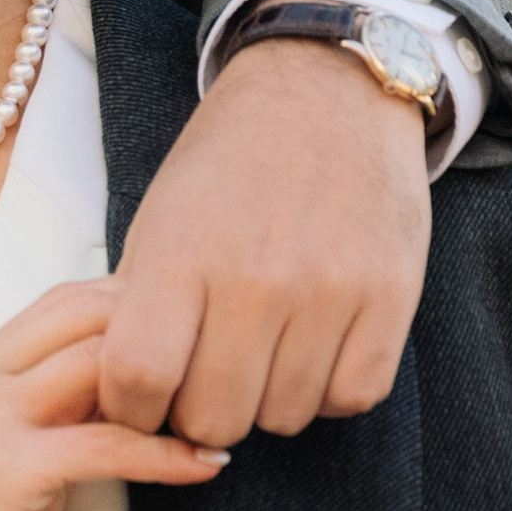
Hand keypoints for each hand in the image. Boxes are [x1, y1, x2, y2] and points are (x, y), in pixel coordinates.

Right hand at [0, 281, 226, 510]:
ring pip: (100, 364)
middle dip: (166, 325)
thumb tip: (138, 397)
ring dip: (177, 381)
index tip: (197, 332)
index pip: (63, 301)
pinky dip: (167, 451)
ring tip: (227, 407)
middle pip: (85, 312)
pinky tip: (207, 463)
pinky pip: (106, 444)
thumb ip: (59, 417)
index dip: (134, 305)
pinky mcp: (5, 471)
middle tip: (228, 357)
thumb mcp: (10, 460)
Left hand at [96, 40, 431, 447]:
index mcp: (182, 253)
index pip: (139, 379)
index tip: (140, 400)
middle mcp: (256, 278)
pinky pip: (352, 397)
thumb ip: (138, 305)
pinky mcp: (392, 295)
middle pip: (213, 417)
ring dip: (266, 401)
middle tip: (205, 380)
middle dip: (199, 413)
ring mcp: (330, 289)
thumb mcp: (160, 217)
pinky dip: (328, 390)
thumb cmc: (229, 161)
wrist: (327, 92)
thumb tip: (119, 394)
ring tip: (262, 354)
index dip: (130, 408)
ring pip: (283, 418)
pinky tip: (314, 351)